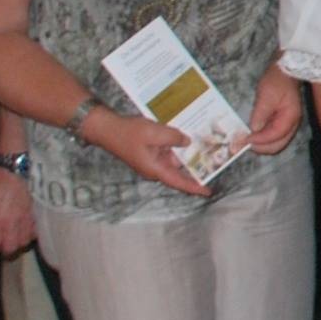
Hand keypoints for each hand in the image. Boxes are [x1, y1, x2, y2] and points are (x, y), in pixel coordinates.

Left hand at [0, 168, 35, 254]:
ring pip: (25, 242)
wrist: (17, 168)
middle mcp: (11, 223)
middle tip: (6, 246)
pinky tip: (28, 230)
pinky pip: (34, 231)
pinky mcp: (35, 214)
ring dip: (20, 242)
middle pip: (12, 247)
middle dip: (8, 249)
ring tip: (18, 239)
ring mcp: (25, 220)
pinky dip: (31, 233)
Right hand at [87, 109, 211, 197]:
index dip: (194, 187)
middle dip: (195, 167)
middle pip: (179, 171)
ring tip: (206, 146)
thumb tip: (187, 142)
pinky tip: (188, 135)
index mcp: (155, 169)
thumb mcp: (154, 132)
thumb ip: (174, 138)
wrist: (106, 128)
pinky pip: (167, 150)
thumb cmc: (128, 132)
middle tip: (215, 162)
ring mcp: (152, 159)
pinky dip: (177, 145)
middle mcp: (155, 168)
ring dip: (187, 153)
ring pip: (174, 159)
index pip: (179, 182)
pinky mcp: (149, 151)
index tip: (208, 191)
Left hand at [246, 69, 304, 154]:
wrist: (286, 73)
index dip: (259, 140)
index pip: (275, 136)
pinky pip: (273, 137)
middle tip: (244, 143)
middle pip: (277, 145)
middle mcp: (291, 125)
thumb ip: (260, 114)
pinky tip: (252, 135)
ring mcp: (287, 125)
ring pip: (275, 144)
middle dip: (260, 147)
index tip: (245, 139)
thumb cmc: (277, 81)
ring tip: (246, 140)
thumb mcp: (266, 95)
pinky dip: (262, 139)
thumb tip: (253, 129)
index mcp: (290, 118)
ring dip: (261, 145)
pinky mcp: (281, 123)